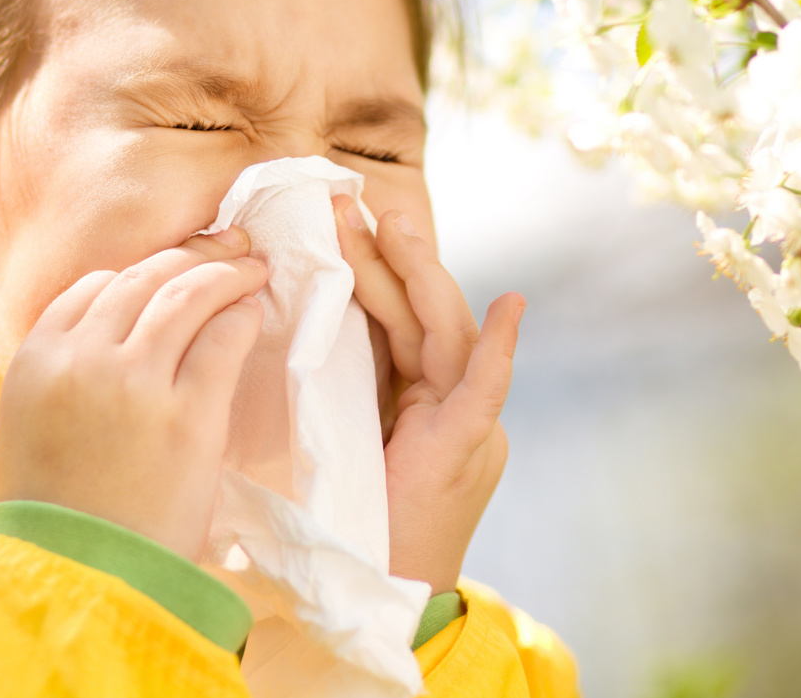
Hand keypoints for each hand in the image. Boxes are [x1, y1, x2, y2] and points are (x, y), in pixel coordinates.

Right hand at [0, 228, 266, 560]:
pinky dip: (241, 315)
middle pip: (144, 279)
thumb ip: (29, 401)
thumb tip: (51, 374)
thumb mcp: (6, 451)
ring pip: (187, 294)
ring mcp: (138, 382)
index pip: (93, 289)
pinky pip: (222, 339)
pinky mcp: (190, 414)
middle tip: (228, 250)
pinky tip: (254, 311)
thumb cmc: (39, 530)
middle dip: (190, 257)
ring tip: (252, 268)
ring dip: (225, 272)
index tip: (169, 273)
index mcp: (34, 362)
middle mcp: (83, 359)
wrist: (77, 584)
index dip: (138, 276)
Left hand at [332, 195, 522, 594]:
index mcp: (422, 401)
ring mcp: (466, 423)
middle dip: (387, 257)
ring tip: (391, 224)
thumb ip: (336, 386)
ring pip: (446, 332)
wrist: (381, 594)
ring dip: (419, 274)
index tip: (336, 225)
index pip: (399, 322)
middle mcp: (451, 404)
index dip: (371, 272)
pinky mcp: (466, 447)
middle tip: (347, 205)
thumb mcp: (337, 437)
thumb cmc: (351, 523)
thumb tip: (292, 327)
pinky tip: (508, 308)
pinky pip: (487, 390)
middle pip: (422, 314)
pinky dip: (498, 349)